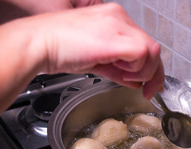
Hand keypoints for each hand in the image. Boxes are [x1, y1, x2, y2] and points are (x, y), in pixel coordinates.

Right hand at [35, 3, 163, 98]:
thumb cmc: (58, 48)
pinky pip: (142, 54)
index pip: (143, 43)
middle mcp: (119, 17)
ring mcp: (118, 25)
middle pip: (152, 47)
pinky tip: (125, 76)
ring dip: (143, 72)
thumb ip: (118, 69)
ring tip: (126, 79)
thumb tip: (135, 81)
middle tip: (147, 89)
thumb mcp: (95, 60)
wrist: (36, 43)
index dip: (149, 66)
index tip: (147, 83)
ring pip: (151, 51)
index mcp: (114, 19)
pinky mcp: (115, 38)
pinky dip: (138, 70)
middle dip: (153, 73)